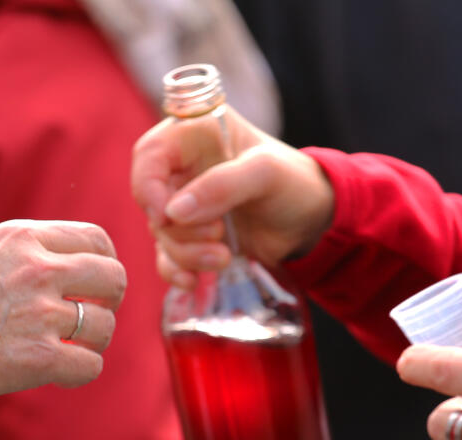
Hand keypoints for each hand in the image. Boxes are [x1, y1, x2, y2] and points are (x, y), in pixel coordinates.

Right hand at [0, 220, 125, 396]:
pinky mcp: (39, 357)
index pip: (96, 239)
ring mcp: (41, 314)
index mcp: (23, 237)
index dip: (107, 261)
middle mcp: (37, 270)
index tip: (98, 281)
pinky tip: (62, 371)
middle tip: (94, 314)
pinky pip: (91, 365)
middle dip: (110, 299)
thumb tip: (73, 262)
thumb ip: (28, 250)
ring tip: (72, 346)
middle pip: (113, 278)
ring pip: (104, 325)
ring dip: (94, 339)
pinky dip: (81, 371)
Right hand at [130, 105, 334, 288]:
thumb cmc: (295, 184)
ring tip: (223, 256)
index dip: (148, 186)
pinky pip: (166, 257)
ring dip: (185, 253)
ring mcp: (185, 205)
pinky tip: (192, 281)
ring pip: (161, 234)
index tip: (167, 216)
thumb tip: (173, 212)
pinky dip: (176, 270)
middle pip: (152, 201)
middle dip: (179, 229)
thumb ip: (222, 185)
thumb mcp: (266, 174)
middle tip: (218, 233)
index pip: (149, 155)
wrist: (313, 223)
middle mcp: (183, 169)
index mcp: (195, 135)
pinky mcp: (191, 237)